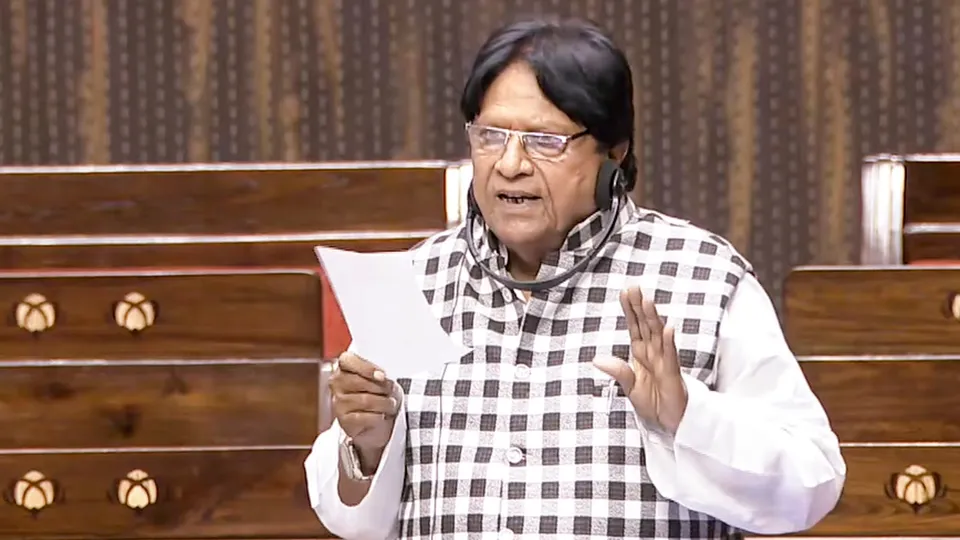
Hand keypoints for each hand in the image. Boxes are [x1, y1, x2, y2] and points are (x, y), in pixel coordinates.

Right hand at [330, 352, 399, 469]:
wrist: (378, 422)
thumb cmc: (379, 395)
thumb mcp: (382, 379)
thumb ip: (379, 375)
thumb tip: (382, 378)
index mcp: (345, 367)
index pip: (347, 360)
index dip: (366, 368)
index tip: (382, 375)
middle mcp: (337, 384)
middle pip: (358, 381)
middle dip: (380, 387)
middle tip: (391, 392)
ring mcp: (338, 402)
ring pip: (365, 400)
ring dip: (383, 403)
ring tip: (390, 405)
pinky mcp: (343, 421)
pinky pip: (364, 417)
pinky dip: (378, 417)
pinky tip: (381, 416)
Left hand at [593, 287, 688, 434]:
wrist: (672, 422)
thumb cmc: (654, 403)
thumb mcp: (630, 388)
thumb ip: (618, 372)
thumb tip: (598, 359)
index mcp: (642, 355)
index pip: (635, 327)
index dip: (630, 310)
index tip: (625, 292)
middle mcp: (654, 354)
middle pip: (646, 325)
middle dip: (640, 307)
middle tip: (635, 288)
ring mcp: (664, 362)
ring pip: (658, 335)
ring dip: (653, 318)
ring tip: (647, 301)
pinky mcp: (672, 374)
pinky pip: (670, 355)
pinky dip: (669, 342)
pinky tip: (668, 328)